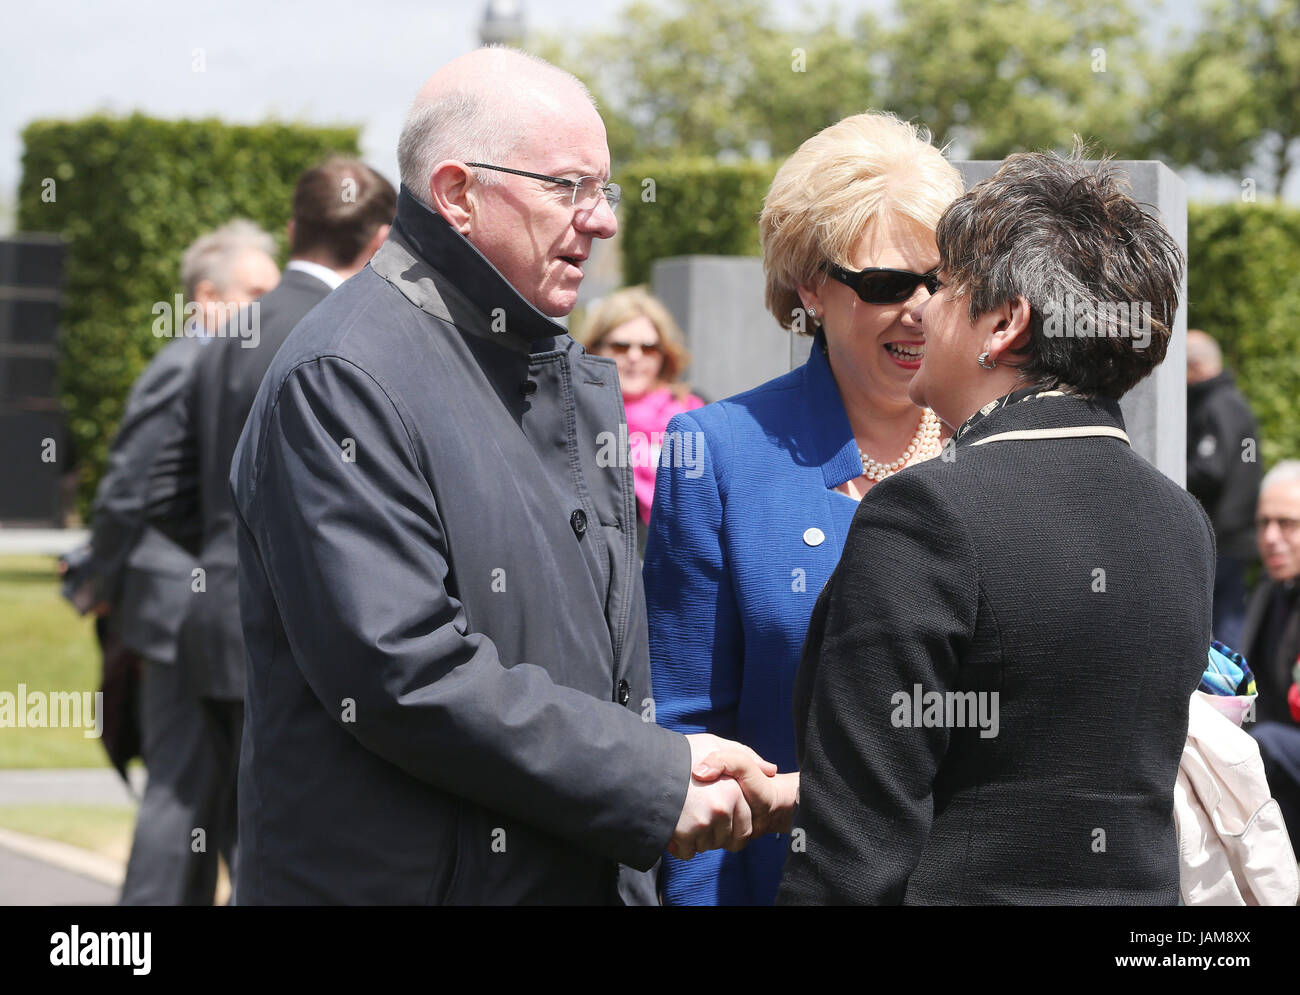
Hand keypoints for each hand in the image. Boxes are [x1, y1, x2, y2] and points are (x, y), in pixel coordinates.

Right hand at [668, 734, 779, 859]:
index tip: (714, 816)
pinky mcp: (684, 833)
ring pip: (706, 847)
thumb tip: (771, 770)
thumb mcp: (715, 745)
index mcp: (733, 791)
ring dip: (695, 839)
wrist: (644, 764)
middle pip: (725, 840)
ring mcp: (703, 822)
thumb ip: (745, 756)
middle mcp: (722, 808)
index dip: (730, 827)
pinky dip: (680, 846)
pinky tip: (674, 828)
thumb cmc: (680, 754)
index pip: (745, 830)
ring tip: (683, 817)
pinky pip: (688, 852)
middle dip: (713, 834)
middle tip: (696, 816)